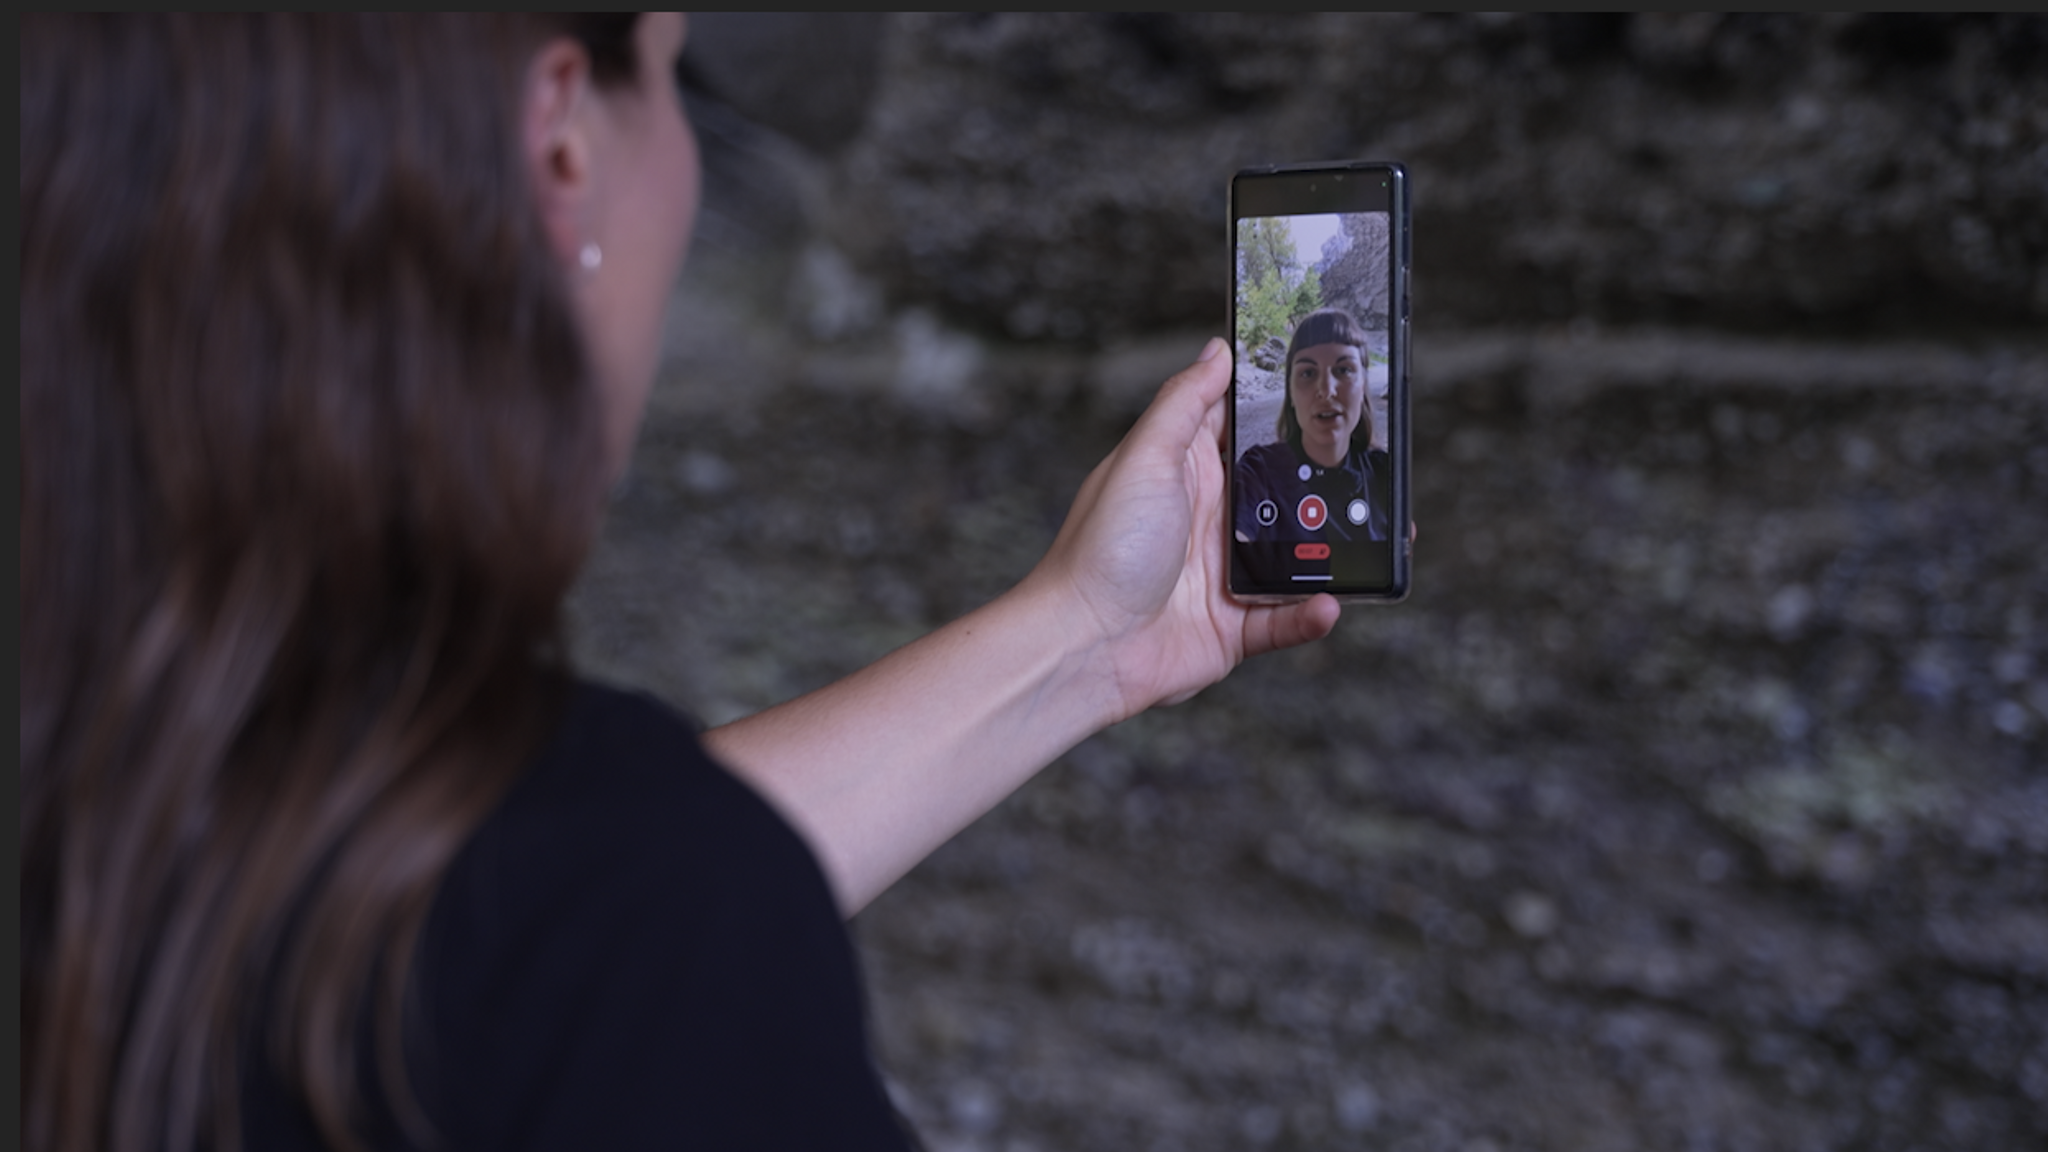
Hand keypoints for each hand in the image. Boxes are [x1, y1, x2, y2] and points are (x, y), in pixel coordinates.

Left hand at [1028, 337, 1340, 717]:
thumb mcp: (1145, 457)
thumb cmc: (1101, 547)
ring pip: (1295, 559)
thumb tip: (1217, 350)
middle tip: (1370, 472)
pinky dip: (1310, 615)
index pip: (1242, 433)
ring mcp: (1224, 576)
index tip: (1327, 396)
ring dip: (1330, 553)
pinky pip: (1286, 619)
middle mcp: (1209, 523)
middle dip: (1323, 488)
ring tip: (1375, 541)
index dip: (1280, 416)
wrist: (1083, 644)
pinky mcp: (1233, 628)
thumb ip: (1185, 402)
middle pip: (1281, 497)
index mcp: (1188, 475)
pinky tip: (1327, 604)